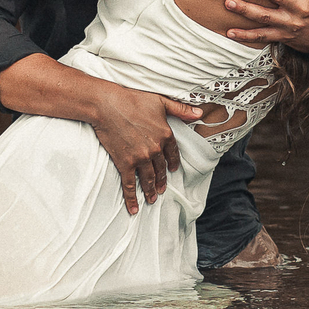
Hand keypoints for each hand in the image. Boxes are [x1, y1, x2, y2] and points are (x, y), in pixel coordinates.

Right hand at [92, 86, 198, 214]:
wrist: (108, 105)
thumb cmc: (133, 99)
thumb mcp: (161, 101)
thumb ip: (181, 110)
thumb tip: (200, 114)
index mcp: (165, 135)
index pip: (172, 154)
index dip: (173, 163)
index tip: (173, 170)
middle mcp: (155, 149)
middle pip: (160, 169)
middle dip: (161, 181)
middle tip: (162, 189)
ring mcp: (140, 158)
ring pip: (148, 179)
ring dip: (150, 190)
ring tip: (152, 199)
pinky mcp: (125, 163)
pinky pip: (129, 184)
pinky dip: (132, 198)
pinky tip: (134, 208)